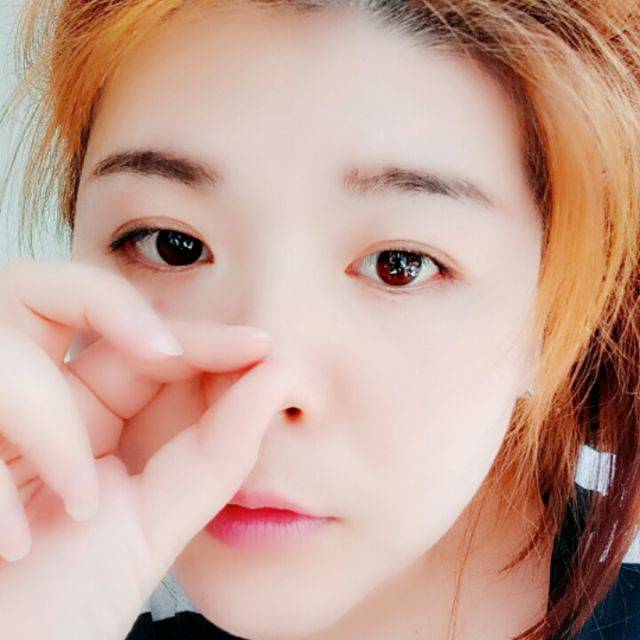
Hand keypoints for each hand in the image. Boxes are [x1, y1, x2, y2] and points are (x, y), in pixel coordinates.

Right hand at [0, 257, 295, 639]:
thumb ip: (218, 452)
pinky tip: (15, 542)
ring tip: (80, 501)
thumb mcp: (155, 524)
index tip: (260, 345)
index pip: (144, 342)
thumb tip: (282, 375)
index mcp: (94, 412)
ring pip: (1, 343)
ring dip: (46, 417)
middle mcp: (35, 400)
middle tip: (161, 352)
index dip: (198, 335)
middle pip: (57, 293)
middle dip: (113, 309)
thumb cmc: (68, 604)